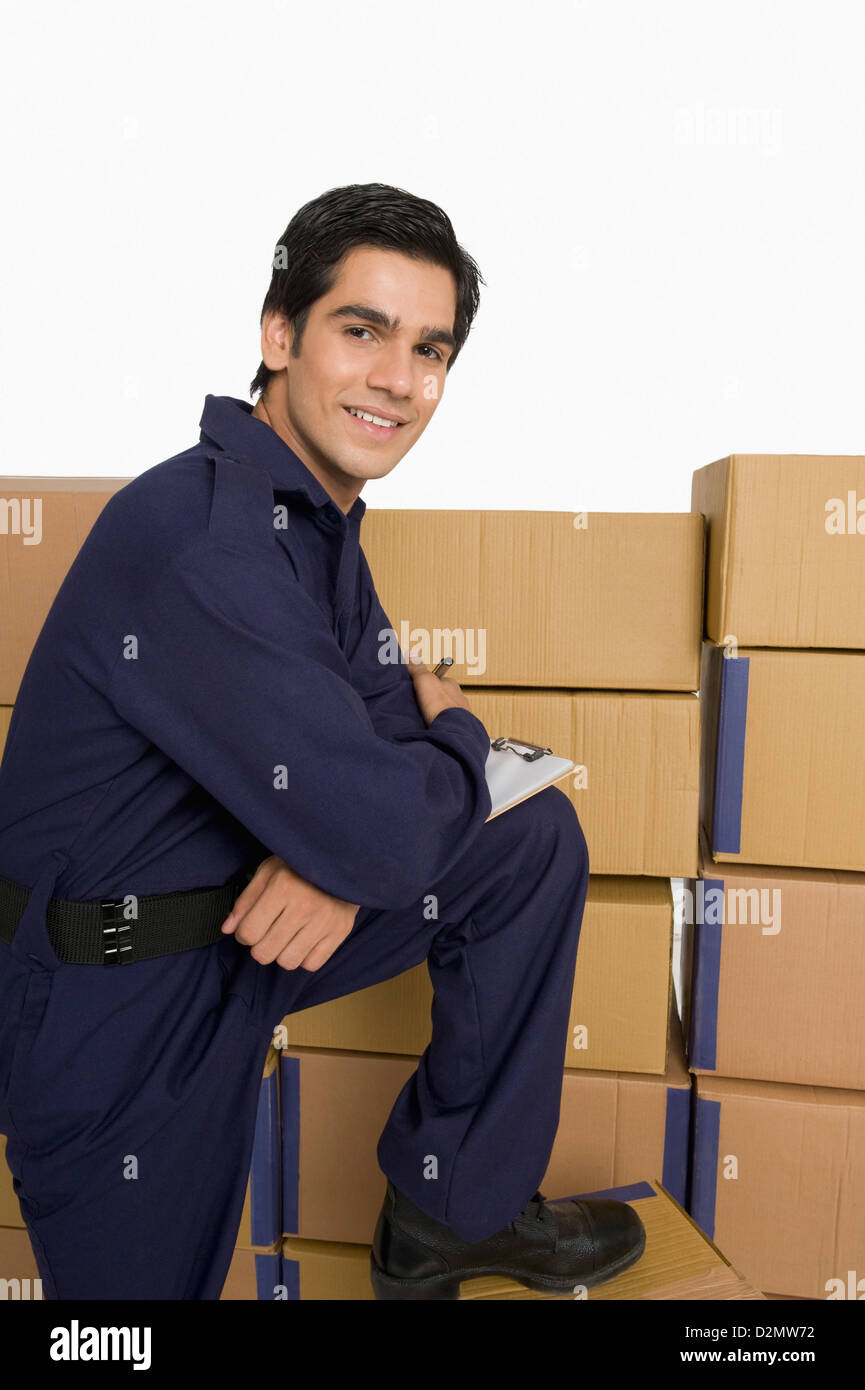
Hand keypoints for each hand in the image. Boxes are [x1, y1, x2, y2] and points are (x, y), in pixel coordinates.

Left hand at [220, 855, 359, 971]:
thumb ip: (246, 900)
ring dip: (281, 953)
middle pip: (265, 952)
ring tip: (285, 937)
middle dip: (259, 946)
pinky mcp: (340, 932)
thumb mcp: (269, 871)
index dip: (243, 934)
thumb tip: (228, 929)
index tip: (249, 927)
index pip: (249, 932)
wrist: (343, 859)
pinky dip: (303, 957)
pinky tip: (303, 940)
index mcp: (282, 887)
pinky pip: (311, 964)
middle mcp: (304, 907)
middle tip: (267, 933)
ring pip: (287, 962)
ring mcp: (324, 922)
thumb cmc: (300, 866)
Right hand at [406, 646, 477, 727]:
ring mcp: (460, 714)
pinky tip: (430, 728)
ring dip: (435, 713)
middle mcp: (458, 698)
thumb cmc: (440, 705)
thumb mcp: (424, 681)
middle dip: (430, 699)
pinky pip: (447, 724)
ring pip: (445, 710)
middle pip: (441, 695)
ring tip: (422, 717)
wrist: (452, 731)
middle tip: (417, 704)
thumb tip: (411, 652)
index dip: (425, 683)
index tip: (415, 687)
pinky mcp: (457, 729)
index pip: (437, 679)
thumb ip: (418, 669)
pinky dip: (439, 724)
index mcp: (451, 684)